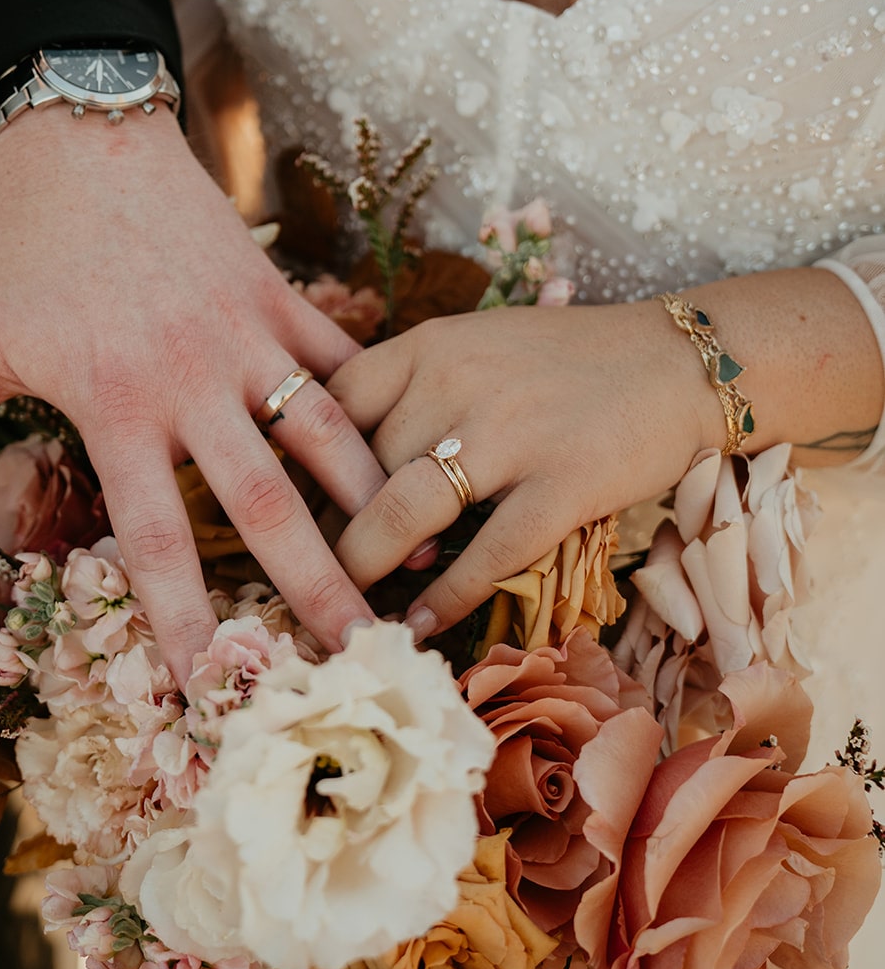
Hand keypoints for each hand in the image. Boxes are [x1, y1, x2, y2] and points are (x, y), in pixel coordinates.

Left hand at [0, 108, 383, 683]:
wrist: (82, 139)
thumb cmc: (23, 250)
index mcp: (116, 406)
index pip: (158, 535)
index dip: (185, 616)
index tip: (214, 681)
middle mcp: (192, 381)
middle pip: (266, 501)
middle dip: (316, 580)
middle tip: (358, 649)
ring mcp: (245, 336)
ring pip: (326, 429)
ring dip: (375, 497)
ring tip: (419, 556)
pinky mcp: (276, 295)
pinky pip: (341, 356)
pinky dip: (378, 400)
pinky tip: (420, 445)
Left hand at [326, 300, 722, 640]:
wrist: (679, 360)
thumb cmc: (568, 361)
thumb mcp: (477, 346)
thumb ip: (414, 390)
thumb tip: (339, 464)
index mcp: (431, 345)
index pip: (331, 402)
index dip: (301, 463)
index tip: (287, 506)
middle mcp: (460, 383)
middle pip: (358, 467)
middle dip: (328, 530)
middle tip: (304, 574)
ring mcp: (513, 435)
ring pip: (404, 514)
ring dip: (367, 568)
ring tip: (347, 603)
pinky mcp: (564, 486)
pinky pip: (487, 555)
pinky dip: (445, 598)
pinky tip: (420, 623)